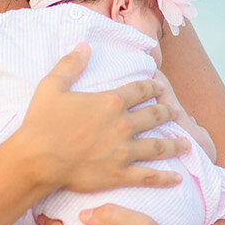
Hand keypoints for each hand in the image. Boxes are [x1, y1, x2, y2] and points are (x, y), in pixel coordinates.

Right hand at [9, 43, 187, 193]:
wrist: (37, 158)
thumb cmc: (41, 122)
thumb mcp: (51, 86)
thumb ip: (70, 65)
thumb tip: (84, 46)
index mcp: (111, 102)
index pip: (140, 90)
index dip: (152, 86)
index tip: (159, 86)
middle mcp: (123, 125)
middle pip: (154, 116)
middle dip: (167, 112)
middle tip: (176, 112)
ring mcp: (124, 151)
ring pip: (158, 146)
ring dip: (174, 144)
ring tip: (187, 143)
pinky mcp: (120, 174)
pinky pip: (148, 176)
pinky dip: (164, 178)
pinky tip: (176, 178)